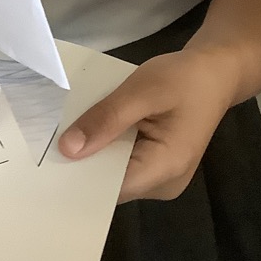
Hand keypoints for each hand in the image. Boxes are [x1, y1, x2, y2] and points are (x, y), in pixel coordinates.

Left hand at [57, 48, 238, 202]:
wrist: (217, 72)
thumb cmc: (184, 78)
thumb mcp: (143, 90)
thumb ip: (107, 118)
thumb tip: (67, 150)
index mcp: (166, 170)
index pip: (110, 188)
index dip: (78, 175)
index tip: (45, 160)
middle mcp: (164, 185)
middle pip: (110, 185)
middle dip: (82, 163)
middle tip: (43, 142)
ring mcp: (161, 179)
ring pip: (115, 175)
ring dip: (93, 154)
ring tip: (59, 135)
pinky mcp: (156, 167)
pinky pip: (123, 164)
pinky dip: (107, 148)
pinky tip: (87, 131)